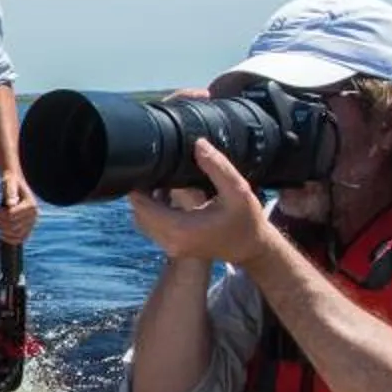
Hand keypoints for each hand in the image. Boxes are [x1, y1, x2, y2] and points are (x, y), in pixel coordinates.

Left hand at [0, 169, 38, 243]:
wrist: (15, 185)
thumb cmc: (11, 183)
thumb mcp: (9, 183)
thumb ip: (10, 192)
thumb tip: (10, 204)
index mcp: (31, 205)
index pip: (11, 216)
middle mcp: (34, 216)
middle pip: (12, 227)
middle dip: (0, 221)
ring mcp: (31, 224)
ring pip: (15, 235)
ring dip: (2, 229)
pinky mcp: (27, 229)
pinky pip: (19, 240)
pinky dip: (9, 238)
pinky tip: (2, 231)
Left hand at [125, 138, 276, 266]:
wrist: (252, 247)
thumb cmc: (246, 219)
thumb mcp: (237, 190)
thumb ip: (217, 167)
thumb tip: (198, 144)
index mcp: (182, 229)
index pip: (142, 205)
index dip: (139, 184)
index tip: (147, 165)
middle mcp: (171, 241)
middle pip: (138, 212)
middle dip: (142, 191)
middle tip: (156, 169)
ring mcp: (171, 247)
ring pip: (142, 221)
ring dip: (147, 202)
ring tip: (164, 181)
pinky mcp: (174, 247)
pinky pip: (152, 227)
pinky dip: (154, 212)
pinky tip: (170, 196)